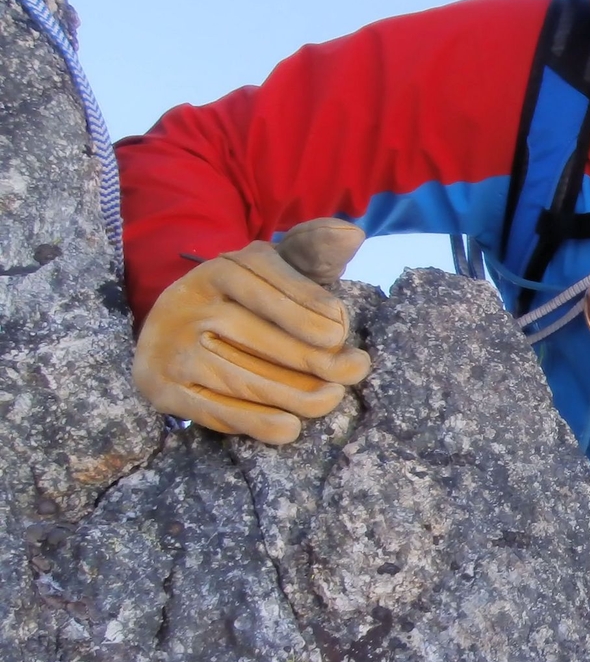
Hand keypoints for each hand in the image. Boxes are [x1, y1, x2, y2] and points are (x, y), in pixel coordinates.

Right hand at [132, 218, 371, 442]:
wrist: (169, 330)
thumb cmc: (244, 298)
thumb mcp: (273, 267)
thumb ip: (313, 249)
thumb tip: (353, 234)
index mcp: (222, 268)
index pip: (269, 285)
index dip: (309, 308)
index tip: (342, 331)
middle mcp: (191, 303)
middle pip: (260, 336)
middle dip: (314, 357)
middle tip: (354, 370)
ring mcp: (173, 348)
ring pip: (244, 378)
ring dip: (295, 394)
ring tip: (332, 398)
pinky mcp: (163, 388)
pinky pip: (216, 410)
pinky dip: (256, 423)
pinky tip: (290, 427)